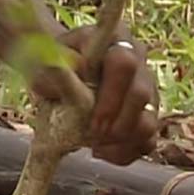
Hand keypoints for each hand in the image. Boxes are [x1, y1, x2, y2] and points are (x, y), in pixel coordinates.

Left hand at [33, 24, 159, 165]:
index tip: (92, 121)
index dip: (111, 95)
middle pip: (142, 94)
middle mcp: (138, 61)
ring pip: (149, 121)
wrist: (59, 76)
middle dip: (118, 124)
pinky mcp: (146, 115)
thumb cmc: (53, 67)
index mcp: (114, 41)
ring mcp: (146, 89)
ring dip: (123, 141)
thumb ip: (52, 72)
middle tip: (93, 138)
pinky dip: (125, 153)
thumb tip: (70, 75)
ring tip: (95, 146)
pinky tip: (102, 152)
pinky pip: (147, 141)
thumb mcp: (44, 65)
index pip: (124, 63)